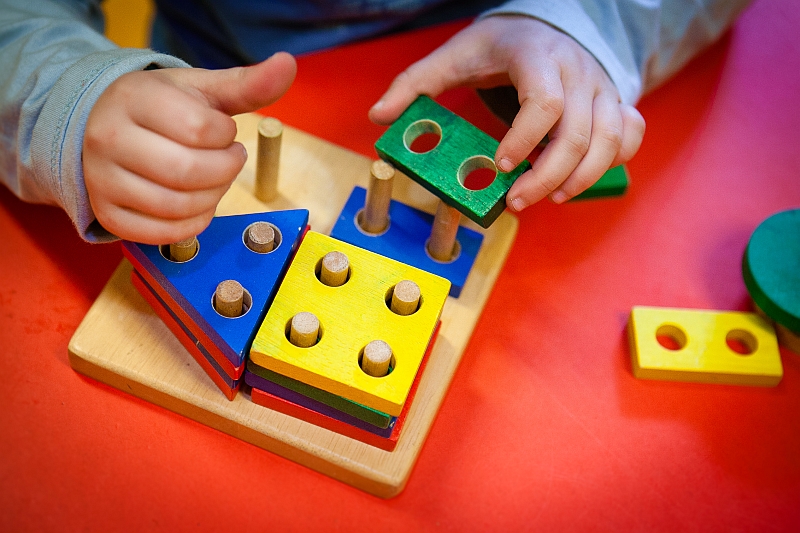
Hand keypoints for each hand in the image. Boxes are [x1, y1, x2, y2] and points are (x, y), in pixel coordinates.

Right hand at [83, 52, 296, 243]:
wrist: (106, 127)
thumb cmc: (162, 108)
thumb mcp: (202, 89)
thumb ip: (246, 83)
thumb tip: (287, 64)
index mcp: (132, 98)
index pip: (199, 128)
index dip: (226, 135)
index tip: (225, 131)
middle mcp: (107, 138)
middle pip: (188, 171)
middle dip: (225, 170)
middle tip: (229, 160)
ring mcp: (101, 179)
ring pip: (177, 206)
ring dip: (213, 198)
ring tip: (214, 179)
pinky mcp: (108, 214)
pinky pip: (161, 233)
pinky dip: (193, 223)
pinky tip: (197, 204)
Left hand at [369, 16, 644, 209]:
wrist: (550, 23)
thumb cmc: (502, 45)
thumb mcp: (455, 55)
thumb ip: (416, 84)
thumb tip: (379, 117)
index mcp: (536, 57)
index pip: (545, 101)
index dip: (526, 137)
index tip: (501, 164)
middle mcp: (576, 72)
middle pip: (579, 132)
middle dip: (548, 174)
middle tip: (516, 201)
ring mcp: (602, 88)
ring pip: (610, 139)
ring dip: (582, 177)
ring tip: (551, 199)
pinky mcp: (617, 103)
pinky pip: (630, 135)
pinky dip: (613, 162)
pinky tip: (582, 180)